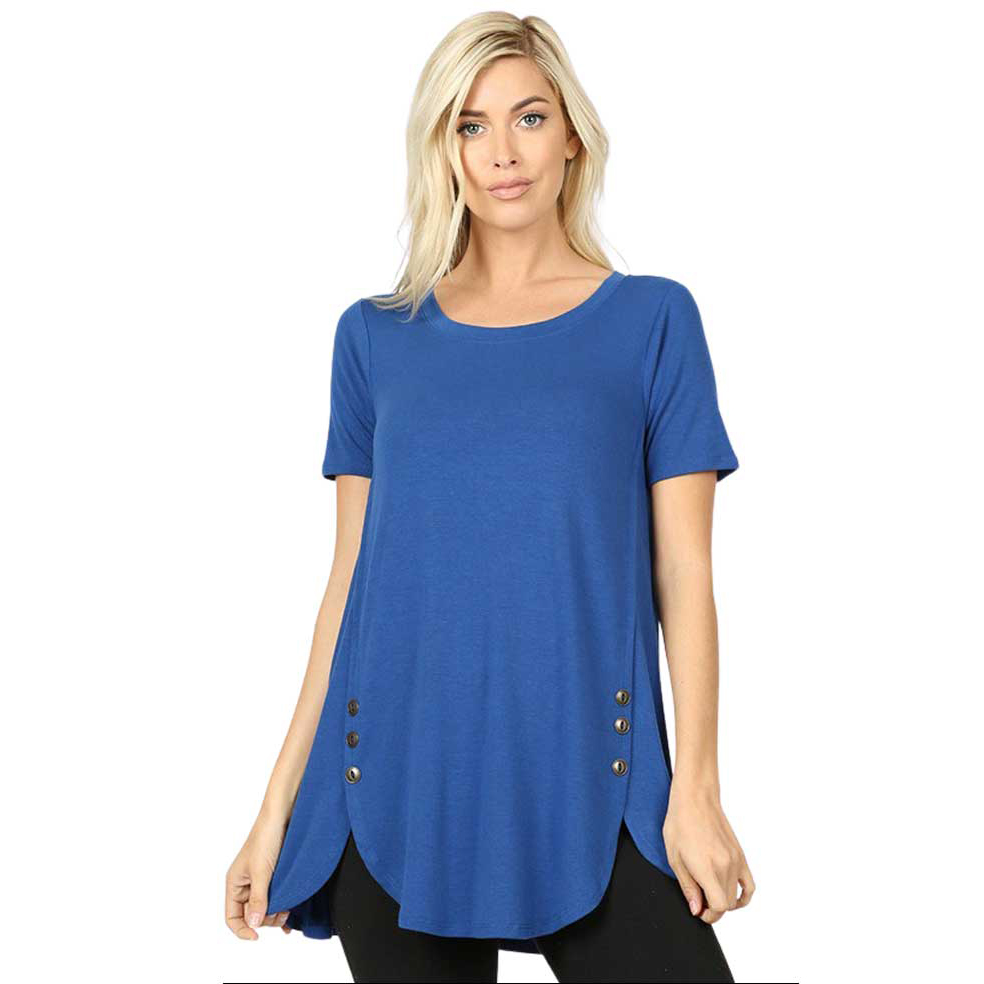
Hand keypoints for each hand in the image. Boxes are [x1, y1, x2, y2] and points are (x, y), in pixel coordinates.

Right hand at [225, 812, 292, 939]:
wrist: (283, 814)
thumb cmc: (266, 837)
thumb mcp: (262, 872)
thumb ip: (258, 899)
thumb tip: (253, 924)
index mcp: (234, 883)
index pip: (232, 917)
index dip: (242, 929)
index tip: (257, 936)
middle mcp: (245, 884)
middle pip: (250, 916)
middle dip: (265, 920)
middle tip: (281, 915)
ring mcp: (261, 881)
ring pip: (265, 908)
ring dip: (276, 913)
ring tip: (289, 910)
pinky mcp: (275, 876)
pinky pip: (276, 898)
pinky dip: (284, 907)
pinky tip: (292, 915)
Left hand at [663, 779, 754, 923]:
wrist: (695, 799)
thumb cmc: (679, 824)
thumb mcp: (674, 858)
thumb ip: (688, 887)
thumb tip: (697, 909)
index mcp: (708, 868)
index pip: (719, 907)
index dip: (708, 915)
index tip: (698, 910)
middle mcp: (726, 867)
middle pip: (728, 905)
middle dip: (714, 909)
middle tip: (699, 900)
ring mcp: (736, 861)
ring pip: (737, 897)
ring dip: (725, 902)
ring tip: (710, 894)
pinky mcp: (740, 855)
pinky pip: (750, 885)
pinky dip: (744, 896)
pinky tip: (732, 895)